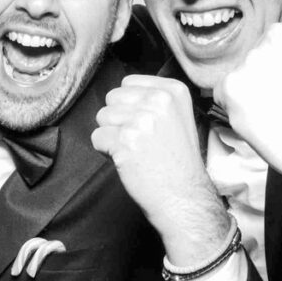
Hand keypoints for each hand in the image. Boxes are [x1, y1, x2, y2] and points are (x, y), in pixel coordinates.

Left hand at [93, 75, 231, 264]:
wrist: (184, 197)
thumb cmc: (177, 162)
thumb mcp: (177, 118)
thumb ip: (152, 100)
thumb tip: (119, 94)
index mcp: (173, 90)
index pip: (128, 83)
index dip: (130, 106)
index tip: (147, 126)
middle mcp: (159, 100)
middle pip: (112, 98)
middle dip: (118, 119)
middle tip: (139, 141)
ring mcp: (142, 120)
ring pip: (102, 117)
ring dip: (111, 136)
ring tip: (135, 151)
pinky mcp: (125, 141)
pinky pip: (97, 138)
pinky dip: (105, 152)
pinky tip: (127, 161)